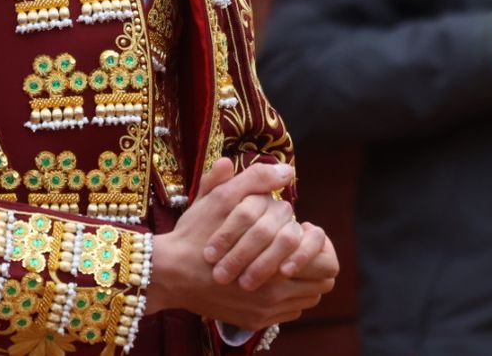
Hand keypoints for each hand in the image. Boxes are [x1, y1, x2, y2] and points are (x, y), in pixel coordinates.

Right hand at [148, 160, 335, 327]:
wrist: (168, 273)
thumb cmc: (194, 234)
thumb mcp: (220, 198)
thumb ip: (254, 180)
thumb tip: (286, 170)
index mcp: (273, 256)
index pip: (323, 255)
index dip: (317, 242)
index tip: (303, 232)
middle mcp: (275, 288)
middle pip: (323, 279)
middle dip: (316, 263)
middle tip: (300, 250)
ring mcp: (266, 308)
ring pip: (309, 297)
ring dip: (304, 281)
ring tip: (286, 264)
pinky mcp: (255, 321)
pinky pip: (291, 313)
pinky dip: (288, 299)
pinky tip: (271, 282)